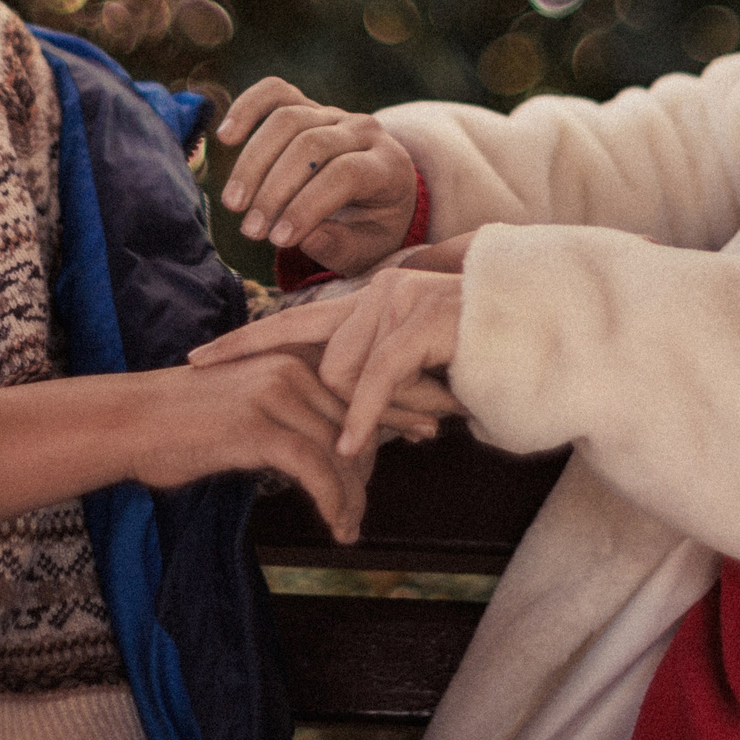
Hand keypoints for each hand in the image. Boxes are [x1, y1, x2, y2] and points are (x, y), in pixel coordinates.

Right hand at [121, 355, 439, 543]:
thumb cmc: (186, 420)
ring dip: (353, 497)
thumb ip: (292, 410)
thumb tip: (333, 438)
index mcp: (293, 354)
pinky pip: (318, 470)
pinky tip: (335, 527)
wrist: (132, 420)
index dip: (401, 404)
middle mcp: (292, 366)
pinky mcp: (261, 427)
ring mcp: (278, 393)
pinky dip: (334, 503)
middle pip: (359, 418)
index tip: (429, 428)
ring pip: (343, 450)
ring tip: (350, 528)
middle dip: (377, 461)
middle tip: (376, 502)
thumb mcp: (248, 402)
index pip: (362, 379)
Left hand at [192, 270, 464, 457]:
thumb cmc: (483, 360)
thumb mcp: (417, 375)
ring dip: (386, 411)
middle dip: (349, 410)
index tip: (194, 362)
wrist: (545, 332)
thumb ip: (375, 385)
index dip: (242, 343)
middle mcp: (376, 292)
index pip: (290, 321)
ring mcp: (398, 301)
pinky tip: (355, 447)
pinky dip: (364, 419)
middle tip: (407, 424)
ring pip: (347, 377)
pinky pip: (373, 382)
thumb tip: (342, 428)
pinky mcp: (419, 322)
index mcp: (368, 301)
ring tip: (439, 405)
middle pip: (323, 366)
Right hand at [217, 78, 419, 276]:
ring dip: (253, 163)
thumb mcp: (368, 249)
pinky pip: (276, 93)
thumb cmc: (372, 227)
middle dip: (275, 190)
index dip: (308, 206)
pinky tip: (225, 137)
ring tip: (234, 204)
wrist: (380, 197)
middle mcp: (365, 131)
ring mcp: (335, 114)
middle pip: (312, 144)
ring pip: (288, 119)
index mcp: (389, 166)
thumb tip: (306, 237)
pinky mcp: (308, 106)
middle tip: (251, 230)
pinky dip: (248, 107)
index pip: (346, 174)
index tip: (278, 240)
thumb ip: (341, 245)